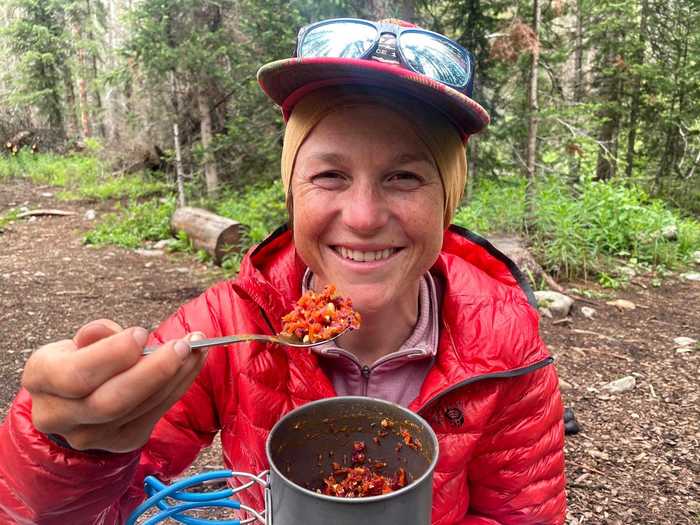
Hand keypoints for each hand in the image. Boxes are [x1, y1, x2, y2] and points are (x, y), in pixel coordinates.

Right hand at [22, 319, 207, 452]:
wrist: (74, 407)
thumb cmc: (79, 363)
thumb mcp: (75, 343)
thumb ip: (93, 335)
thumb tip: (113, 331)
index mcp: (42, 379)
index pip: (75, 375)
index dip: (112, 355)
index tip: (141, 333)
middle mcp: (61, 415)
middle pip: (112, 401)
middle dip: (154, 371)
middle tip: (183, 344)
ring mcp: (93, 436)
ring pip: (141, 408)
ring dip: (176, 375)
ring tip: (198, 347)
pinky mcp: (124, 441)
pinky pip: (158, 412)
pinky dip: (180, 385)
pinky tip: (194, 362)